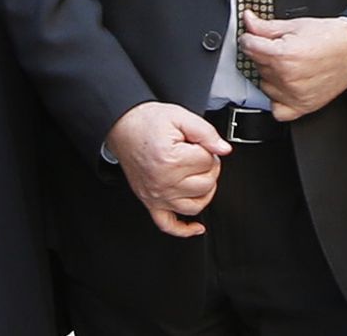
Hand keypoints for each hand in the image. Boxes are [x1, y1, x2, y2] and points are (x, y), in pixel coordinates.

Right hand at [105, 101, 230, 237]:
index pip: (208, 161)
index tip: (199, 142)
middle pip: (206, 184)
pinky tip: (197, 227)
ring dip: (205, 192)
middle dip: (209, 167)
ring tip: (199, 175)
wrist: (123, 127)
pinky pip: (168, 225)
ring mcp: (157, 196)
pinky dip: (185, 230)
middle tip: (199, 153)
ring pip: (195, 206)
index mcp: (170, 159)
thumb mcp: (180, 116)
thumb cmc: (148, 123)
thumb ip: (206, 132)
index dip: (209, 149)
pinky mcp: (151, 203)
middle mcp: (163, 181)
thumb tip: (224, 149)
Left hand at [240, 12, 346, 121]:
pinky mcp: (302, 107)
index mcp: (283, 54)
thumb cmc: (330, 37)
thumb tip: (248, 20)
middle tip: (281, 47)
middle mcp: (287, 77)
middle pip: (256, 64)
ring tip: (288, 64)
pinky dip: (277, 99)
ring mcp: (293, 94)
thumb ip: (266, 26)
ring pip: (264, 84)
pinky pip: (276, 109)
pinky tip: (285, 86)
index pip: (249, 46)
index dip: (249, 38)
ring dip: (270, 75)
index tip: (253, 37)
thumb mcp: (295, 25)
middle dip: (263, 54)